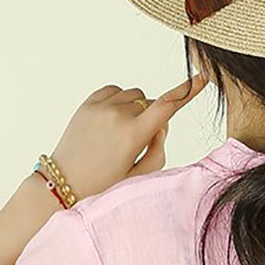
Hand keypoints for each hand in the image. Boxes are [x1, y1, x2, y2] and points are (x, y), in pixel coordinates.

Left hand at [48, 73, 208, 201]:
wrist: (62, 185)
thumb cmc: (102, 187)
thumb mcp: (137, 178)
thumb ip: (157, 151)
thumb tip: (160, 125)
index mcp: (133, 135)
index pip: (167, 106)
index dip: (187, 91)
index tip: (202, 77)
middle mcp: (118, 115)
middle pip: (151, 104)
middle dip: (152, 119)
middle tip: (138, 146)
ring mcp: (101, 106)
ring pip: (134, 96)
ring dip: (136, 109)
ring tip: (122, 135)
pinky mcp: (88, 103)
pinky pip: (115, 91)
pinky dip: (120, 101)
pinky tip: (113, 121)